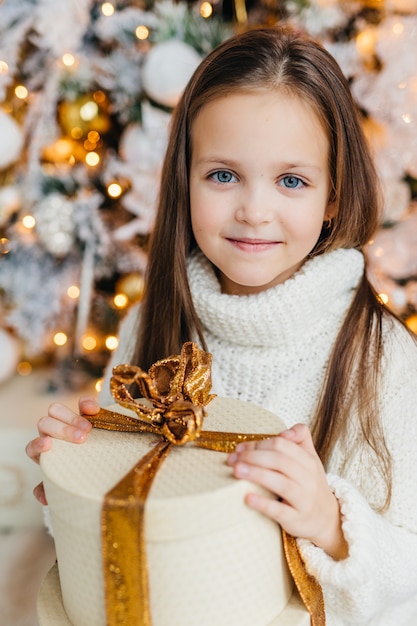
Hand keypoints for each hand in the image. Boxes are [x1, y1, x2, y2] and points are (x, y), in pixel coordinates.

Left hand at [26, 395, 98, 504]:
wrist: (95, 460)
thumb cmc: (74, 471)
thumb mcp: (62, 479)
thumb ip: (51, 487)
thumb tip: (44, 498)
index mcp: (43, 451)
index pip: (32, 446)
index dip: (37, 445)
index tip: (48, 446)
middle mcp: (50, 433)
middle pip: (44, 423)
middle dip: (62, 430)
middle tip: (82, 439)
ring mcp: (65, 420)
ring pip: (55, 410)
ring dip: (71, 418)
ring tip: (89, 429)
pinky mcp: (82, 411)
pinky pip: (80, 402)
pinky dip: (87, 403)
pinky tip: (94, 411)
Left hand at [227, 423, 347, 559]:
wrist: (328, 519)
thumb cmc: (310, 484)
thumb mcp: (310, 458)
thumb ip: (300, 437)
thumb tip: (283, 432)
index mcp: (309, 460)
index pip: (282, 445)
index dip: (259, 444)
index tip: (239, 448)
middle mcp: (308, 478)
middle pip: (280, 461)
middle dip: (253, 457)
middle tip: (233, 459)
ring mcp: (304, 499)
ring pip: (281, 483)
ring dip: (257, 475)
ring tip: (237, 471)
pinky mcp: (297, 519)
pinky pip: (280, 511)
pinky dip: (264, 503)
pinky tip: (247, 497)